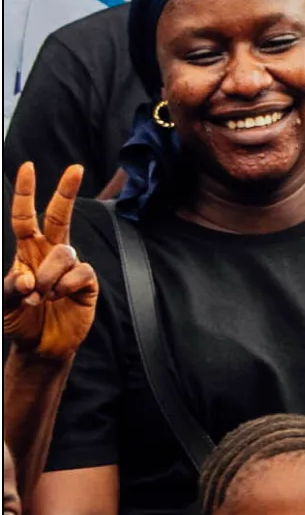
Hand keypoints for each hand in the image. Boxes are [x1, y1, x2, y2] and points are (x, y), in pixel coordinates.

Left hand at [4, 163, 97, 364]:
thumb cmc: (19, 320)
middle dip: (66, 191)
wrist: (40, 346)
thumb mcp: (2, 305)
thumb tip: (27, 279)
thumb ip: (8, 288)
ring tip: (41, 295)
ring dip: (48, 275)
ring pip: (64, 252)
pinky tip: (60, 297)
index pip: (25, 217)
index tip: (28, 168)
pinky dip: (65, 286)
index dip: (25, 193)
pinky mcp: (87, 283)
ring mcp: (70, 267)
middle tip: (76, 168)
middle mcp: (49, 254)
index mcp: (26, 252)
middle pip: (59, 216)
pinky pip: (80, 272)